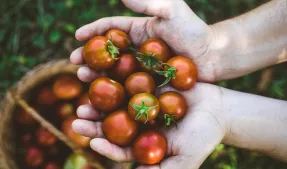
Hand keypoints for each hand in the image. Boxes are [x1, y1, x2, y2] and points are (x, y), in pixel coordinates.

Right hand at [70, 0, 223, 81]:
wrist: (213, 56)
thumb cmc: (195, 32)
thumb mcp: (172, 11)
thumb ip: (149, 2)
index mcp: (139, 30)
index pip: (111, 28)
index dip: (94, 31)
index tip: (77, 36)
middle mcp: (137, 49)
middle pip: (107, 52)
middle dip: (89, 55)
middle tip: (73, 63)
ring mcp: (142, 66)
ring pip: (114, 70)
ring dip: (97, 74)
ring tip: (82, 78)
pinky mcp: (149, 82)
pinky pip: (128, 85)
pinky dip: (115, 90)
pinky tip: (104, 97)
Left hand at [72, 83, 227, 168]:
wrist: (219, 110)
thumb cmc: (203, 137)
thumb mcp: (183, 161)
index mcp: (142, 142)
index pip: (119, 147)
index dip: (105, 145)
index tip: (92, 141)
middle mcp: (138, 122)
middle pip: (112, 122)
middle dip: (94, 120)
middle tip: (78, 114)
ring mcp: (142, 101)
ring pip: (116, 98)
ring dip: (100, 94)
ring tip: (85, 87)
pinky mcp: (149, 83)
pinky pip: (130, 79)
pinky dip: (118, 74)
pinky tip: (106, 67)